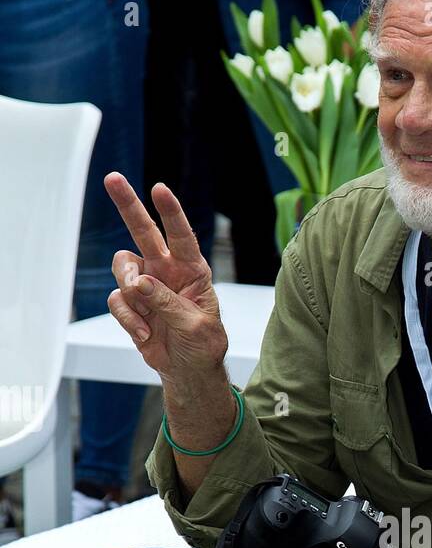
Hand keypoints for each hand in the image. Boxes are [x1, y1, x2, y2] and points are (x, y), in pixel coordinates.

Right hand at [104, 173, 227, 381]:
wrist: (188, 369)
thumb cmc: (203, 344)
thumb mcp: (196, 325)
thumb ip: (169, 302)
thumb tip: (140, 283)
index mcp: (192, 269)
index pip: (181, 235)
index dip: (171, 212)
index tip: (159, 189)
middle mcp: (166, 270)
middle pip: (143, 231)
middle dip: (128, 205)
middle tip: (112, 178)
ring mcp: (146, 284)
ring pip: (123, 267)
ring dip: (130, 289)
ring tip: (147, 316)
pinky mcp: (130, 303)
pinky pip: (117, 300)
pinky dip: (129, 318)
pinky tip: (146, 333)